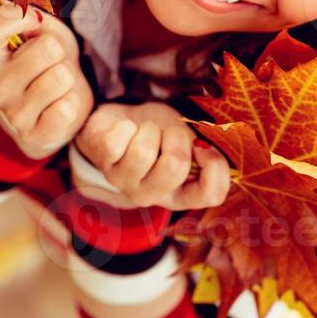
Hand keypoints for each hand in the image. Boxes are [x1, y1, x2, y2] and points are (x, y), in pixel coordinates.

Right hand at [0, 2, 92, 159]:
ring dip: (67, 78)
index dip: (19, 16)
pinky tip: (58, 107)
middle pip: (47, 48)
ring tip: (56, 85)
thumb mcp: (40, 31)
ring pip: (61, 76)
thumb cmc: (46, 63)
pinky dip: (71, 103)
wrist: (54, 111)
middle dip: (59, 51)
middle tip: (50, 63)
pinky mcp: (33, 136)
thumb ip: (33, 17)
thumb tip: (33, 17)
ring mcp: (12, 114)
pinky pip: (67, 108)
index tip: (35, 22)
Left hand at [74, 102, 230, 210]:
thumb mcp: (189, 142)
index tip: (202, 146)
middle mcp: (151, 195)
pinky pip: (117, 141)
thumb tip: (205, 150)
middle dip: (175, 136)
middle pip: (175, 166)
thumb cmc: (160, 135)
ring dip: (149, 129)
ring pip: (143, 151)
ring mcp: (124, 182)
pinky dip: (124, 126)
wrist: (123, 121)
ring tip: (145, 131)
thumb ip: (204, 154)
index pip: (210, 195)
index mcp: (179, 195)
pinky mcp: (102, 162)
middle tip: (166, 133)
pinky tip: (125, 130)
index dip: (214, 166)